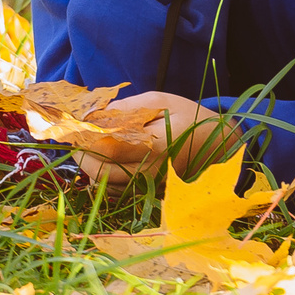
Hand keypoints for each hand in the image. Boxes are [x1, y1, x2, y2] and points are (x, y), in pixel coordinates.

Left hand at [74, 93, 245, 187]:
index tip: (77, 129)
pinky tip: (108, 161)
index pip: (108, 150)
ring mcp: (152, 186)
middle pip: (101, 174)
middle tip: (80, 141)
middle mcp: (153, 171)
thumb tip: (91, 116)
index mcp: (157, 145)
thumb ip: (125, 108)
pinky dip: (106, 177)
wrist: (217, 145)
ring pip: (106, 185)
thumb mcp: (160, 101)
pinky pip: (117, 190)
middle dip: (84, 157)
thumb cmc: (188, 118)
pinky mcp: (151, 193)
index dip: (86, 140)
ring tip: (93, 150)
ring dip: (93, 168)